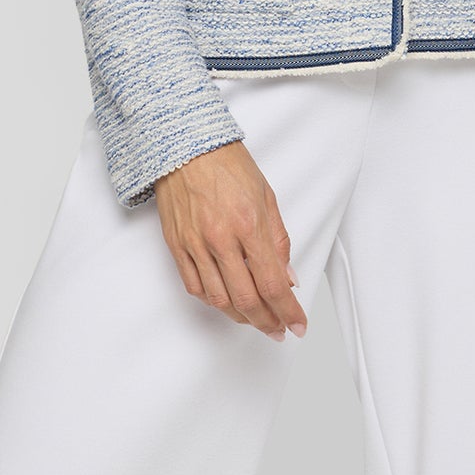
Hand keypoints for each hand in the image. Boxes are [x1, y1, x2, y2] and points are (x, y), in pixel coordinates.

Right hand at [155, 141, 307, 341]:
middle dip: (267, 322)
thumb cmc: (228, 164)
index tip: (298, 324)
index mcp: (249, 224)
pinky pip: (195, 287)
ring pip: (219, 300)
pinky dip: (214, 302)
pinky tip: (227, 302)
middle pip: (247, 299)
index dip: (288, 311)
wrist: (186, 145)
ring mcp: (195, 245)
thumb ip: (279, 240)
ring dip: (242, 318)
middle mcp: (221, 239)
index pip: (272, 283)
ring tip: (257, 320)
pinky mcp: (177, 246)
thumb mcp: (267, 196)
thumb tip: (287, 277)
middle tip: (279, 329)